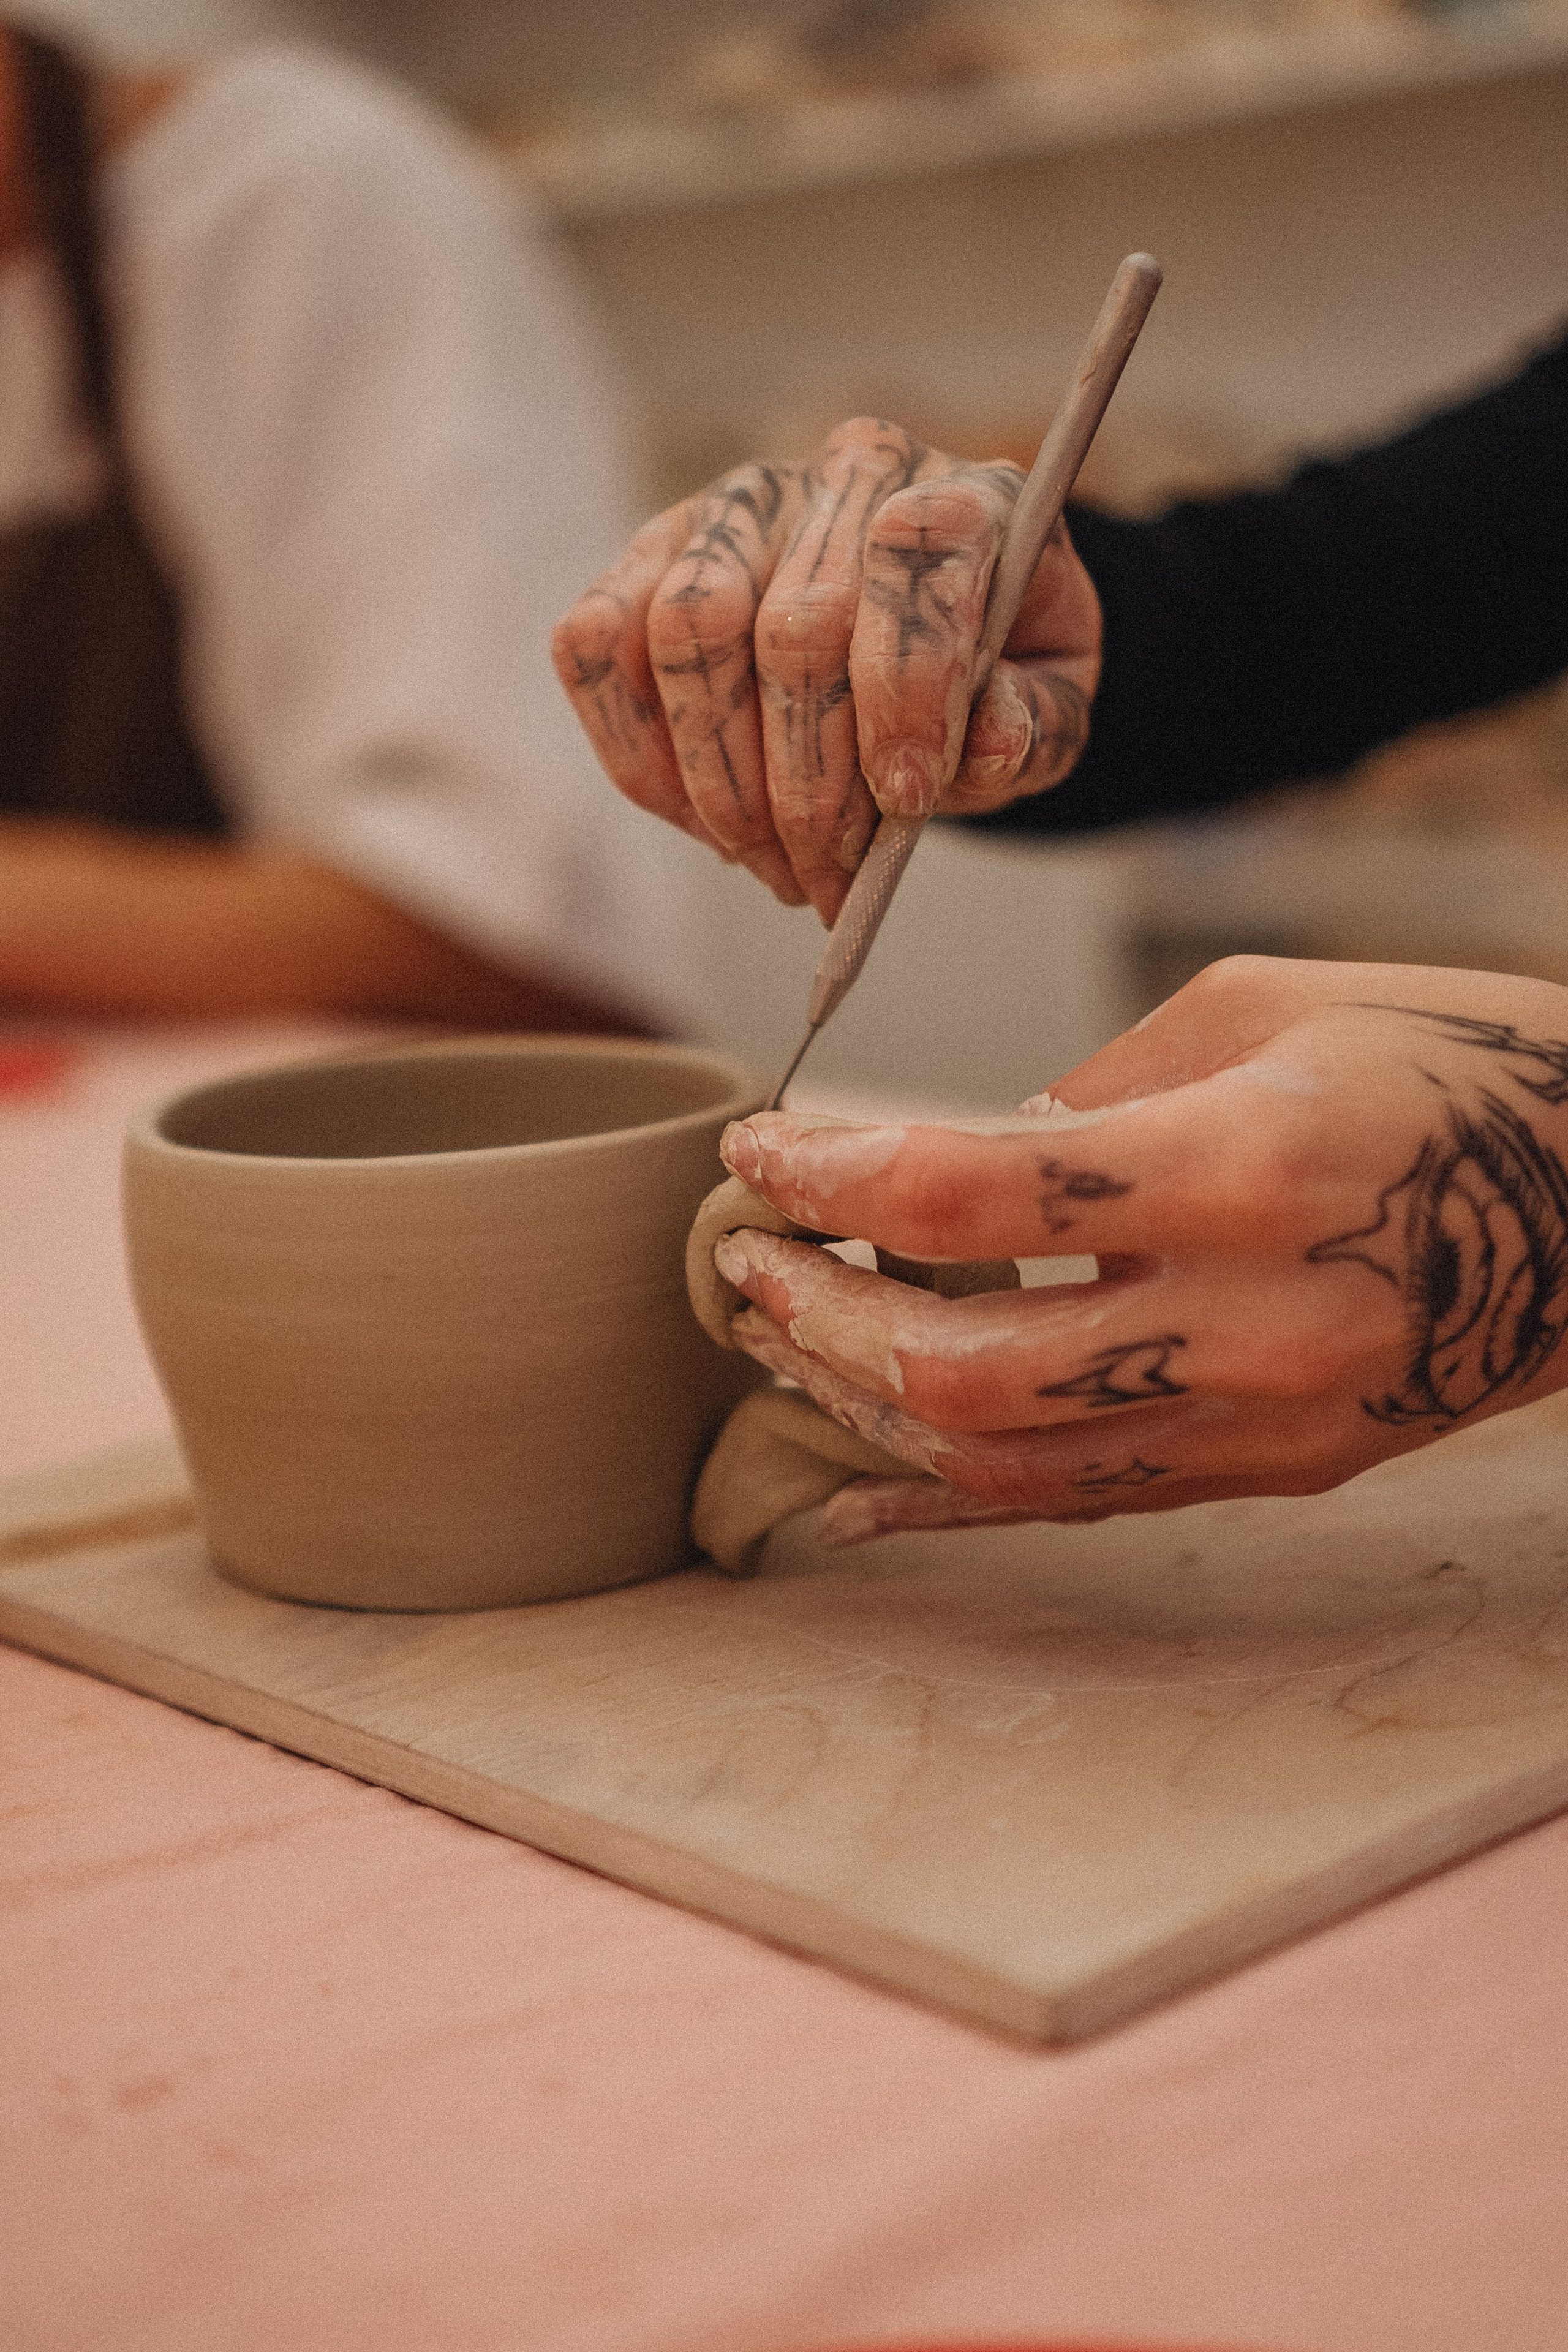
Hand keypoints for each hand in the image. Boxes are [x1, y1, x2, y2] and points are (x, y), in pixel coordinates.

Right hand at [551, 417, 1100, 921]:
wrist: (930, 637)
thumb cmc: (993, 672)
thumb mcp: (1050, 704)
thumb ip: (1033, 723)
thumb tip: (986, 743)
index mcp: (962, 493)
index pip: (915, 558)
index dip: (906, 689)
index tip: (906, 801)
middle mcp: (842, 475)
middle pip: (793, 624)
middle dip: (807, 785)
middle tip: (828, 881)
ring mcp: (736, 507)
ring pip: (685, 629)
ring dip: (720, 781)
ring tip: (771, 866)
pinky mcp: (652, 553)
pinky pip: (598, 644)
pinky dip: (639, 754)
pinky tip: (700, 821)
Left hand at [709, 957, 1567, 1541]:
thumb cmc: (1450, 1062)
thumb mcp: (1267, 1007)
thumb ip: (1096, 1088)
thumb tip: (962, 1153)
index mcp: (1244, 1163)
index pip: (968, 1192)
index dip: (827, 1177)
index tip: (754, 1154)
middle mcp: (1252, 1315)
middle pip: (958, 1363)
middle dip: (814, 1317)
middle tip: (745, 1262)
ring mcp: (1268, 1417)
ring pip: (1002, 1459)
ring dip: (862, 1404)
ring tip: (784, 1341)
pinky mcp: (1278, 1471)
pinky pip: (1079, 1507)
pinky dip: (951, 1503)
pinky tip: (851, 1492)